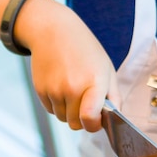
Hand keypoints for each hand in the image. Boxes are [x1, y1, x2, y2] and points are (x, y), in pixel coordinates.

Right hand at [17, 0, 119, 130]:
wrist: (54, 31)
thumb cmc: (84, 49)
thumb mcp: (106, 68)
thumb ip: (114, 96)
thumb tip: (115, 118)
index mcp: (93, 82)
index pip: (90, 119)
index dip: (94, 125)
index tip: (96, 121)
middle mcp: (72, 88)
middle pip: (76, 124)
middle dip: (82, 119)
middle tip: (86, 102)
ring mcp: (54, 89)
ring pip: (63, 118)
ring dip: (69, 111)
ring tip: (73, 89)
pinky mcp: (41, 90)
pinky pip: (51, 110)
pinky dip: (57, 104)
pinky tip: (61, 85)